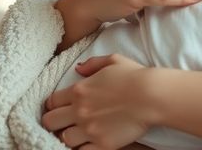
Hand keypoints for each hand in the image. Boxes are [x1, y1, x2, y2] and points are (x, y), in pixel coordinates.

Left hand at [42, 54, 158, 149]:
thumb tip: (78, 68)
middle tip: (62, 124)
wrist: (152, 96)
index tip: (59, 108)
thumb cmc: (135, 76)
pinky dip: (82, 149)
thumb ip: (92, 64)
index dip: (52, 106)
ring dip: (68, 137)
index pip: (51, 102)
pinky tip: (88, 144)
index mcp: (78, 90)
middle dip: (53, 123)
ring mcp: (90, 129)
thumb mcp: (113, 60)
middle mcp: (79, 111)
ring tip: (77, 135)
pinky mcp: (102, 144)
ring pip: (64, 139)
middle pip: (50, 122)